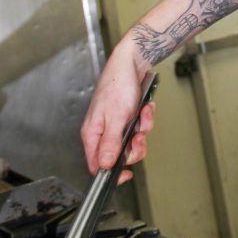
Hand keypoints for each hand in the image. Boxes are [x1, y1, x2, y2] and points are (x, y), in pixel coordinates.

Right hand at [80, 45, 154, 182]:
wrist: (131, 62)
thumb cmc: (118, 85)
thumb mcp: (116, 118)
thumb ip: (111, 144)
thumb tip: (104, 165)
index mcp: (92, 133)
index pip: (96, 164)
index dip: (111, 173)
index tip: (126, 175)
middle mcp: (102, 131)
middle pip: (118, 155)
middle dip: (134, 146)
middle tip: (139, 136)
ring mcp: (115, 124)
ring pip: (132, 141)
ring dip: (142, 128)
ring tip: (142, 114)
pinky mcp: (126, 117)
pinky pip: (139, 127)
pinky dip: (145, 118)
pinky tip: (144, 107)